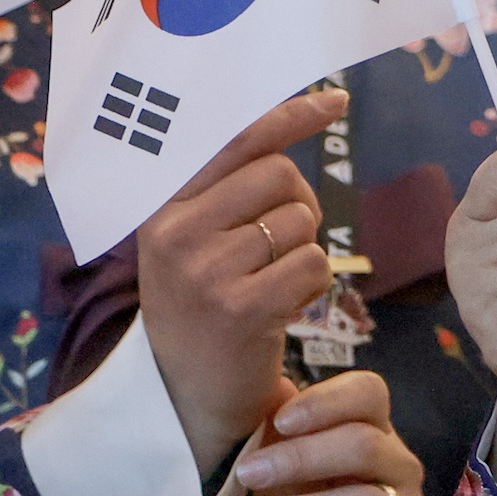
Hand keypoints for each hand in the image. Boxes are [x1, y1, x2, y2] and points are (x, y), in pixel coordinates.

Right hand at [141, 90, 342, 473]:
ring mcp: (206, 272)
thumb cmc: (203, 303)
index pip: (234, 142)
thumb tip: (296, 118)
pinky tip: (284, 307)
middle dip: (298, 201)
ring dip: (305, 248)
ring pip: (301, 220)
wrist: (187, 395)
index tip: (335, 100)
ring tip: (271, 280)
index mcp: (161, 208)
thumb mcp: (194, 240)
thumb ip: (228, 185)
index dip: (288, 116)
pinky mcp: (242, 309)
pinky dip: (313, 284)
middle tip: (281, 241)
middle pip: (279, 175)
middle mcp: (174, 234)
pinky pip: (313, 263)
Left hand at [237, 371, 432, 495]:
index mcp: (374, 434)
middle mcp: (399, 468)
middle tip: (247, 474)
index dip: (327, 401)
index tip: (280, 421)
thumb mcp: (293, 479)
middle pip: (364, 444)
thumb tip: (258, 387)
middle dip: (301, 457)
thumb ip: (280, 436)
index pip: (369, 394)